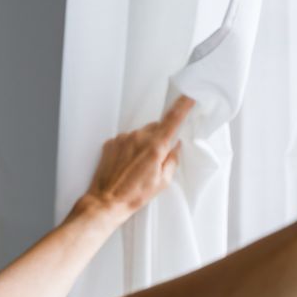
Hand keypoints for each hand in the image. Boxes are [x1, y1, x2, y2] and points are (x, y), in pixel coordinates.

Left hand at [77, 95, 193, 222]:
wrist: (107, 201)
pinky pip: (126, 139)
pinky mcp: (111, 143)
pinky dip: (129, 148)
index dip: (183, 105)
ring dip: (143, 144)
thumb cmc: (135, 195)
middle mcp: (138, 137)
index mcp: (155, 146)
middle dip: (160, 138)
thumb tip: (176, 146)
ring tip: (137, 166)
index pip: (173, 119)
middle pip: (156, 127)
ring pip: (140, 134)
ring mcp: (122, 138)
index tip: (190, 95)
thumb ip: (172, 160)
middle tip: (156, 159)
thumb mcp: (162, 181)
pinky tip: (126, 164)